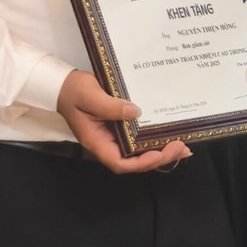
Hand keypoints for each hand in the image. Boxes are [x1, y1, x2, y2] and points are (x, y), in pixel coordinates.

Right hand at [56, 68, 191, 172]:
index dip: (141, 163)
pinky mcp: (120, 127)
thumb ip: (109, 106)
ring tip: (183, 146)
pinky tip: (170, 133)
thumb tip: (136, 112)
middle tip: (182, 148)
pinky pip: (138, 138)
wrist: (63, 83)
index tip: (159, 152)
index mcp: (97, 142)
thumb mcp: (89, 95)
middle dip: (159, 158)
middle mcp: (107, 143)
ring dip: (161, 151)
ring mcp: (114, 137)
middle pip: (134, 161)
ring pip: (139, 152)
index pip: (119, 163)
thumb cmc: (73, 91)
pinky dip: (154, 138)